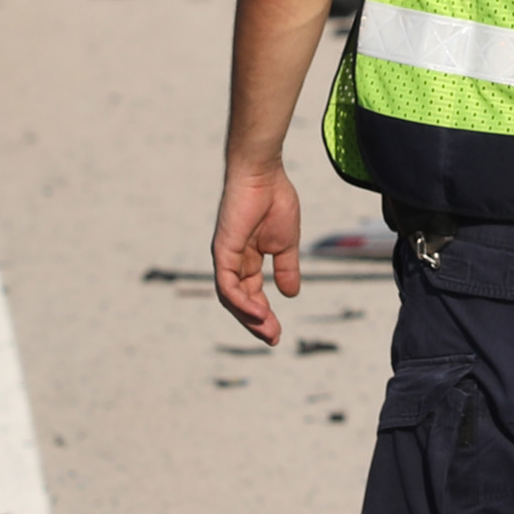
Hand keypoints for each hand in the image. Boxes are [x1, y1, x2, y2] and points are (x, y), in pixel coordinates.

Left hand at [211, 166, 300, 344]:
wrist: (263, 173)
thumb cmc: (274, 199)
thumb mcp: (286, 243)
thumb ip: (286, 268)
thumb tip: (291, 294)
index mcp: (246, 258)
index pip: (251, 294)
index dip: (263, 314)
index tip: (278, 333)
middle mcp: (232, 260)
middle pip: (239, 301)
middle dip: (255, 322)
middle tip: (273, 339)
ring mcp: (225, 256)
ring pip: (230, 297)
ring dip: (248, 317)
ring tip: (267, 331)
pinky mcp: (222, 250)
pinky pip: (227, 284)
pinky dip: (240, 301)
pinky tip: (258, 313)